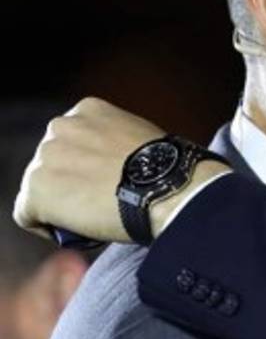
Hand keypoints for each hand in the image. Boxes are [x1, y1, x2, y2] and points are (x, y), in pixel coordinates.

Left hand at [14, 98, 166, 243]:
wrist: (165, 188)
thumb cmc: (165, 170)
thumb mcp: (137, 136)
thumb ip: (112, 142)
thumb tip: (107, 166)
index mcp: (86, 110)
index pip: (71, 141)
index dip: (86, 166)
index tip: (104, 182)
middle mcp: (59, 127)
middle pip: (52, 163)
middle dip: (70, 182)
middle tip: (99, 202)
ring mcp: (44, 158)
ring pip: (39, 189)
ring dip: (60, 203)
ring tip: (92, 216)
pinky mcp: (36, 190)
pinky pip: (26, 215)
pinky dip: (46, 226)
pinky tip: (77, 228)